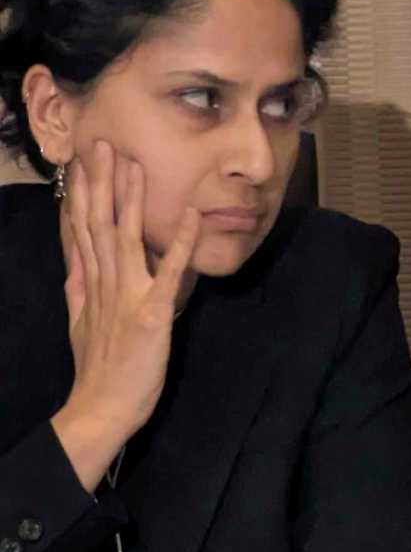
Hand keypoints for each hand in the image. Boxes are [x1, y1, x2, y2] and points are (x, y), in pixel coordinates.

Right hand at [49, 144, 199, 491]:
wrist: (102, 407)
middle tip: (102, 144)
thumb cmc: (99, 370)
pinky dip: (180, 242)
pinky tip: (193, 214)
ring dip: (132, 200)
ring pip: (126, 238)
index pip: (82, 230)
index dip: (83, 195)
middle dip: (101, 184)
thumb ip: (79, 289)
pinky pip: (169, 272)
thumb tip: (75, 261)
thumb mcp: (81, 323)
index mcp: (90, 285)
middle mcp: (104, 284)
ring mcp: (126, 296)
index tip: (81, 163)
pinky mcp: (152, 314)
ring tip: (135, 165)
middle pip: (99, 224)